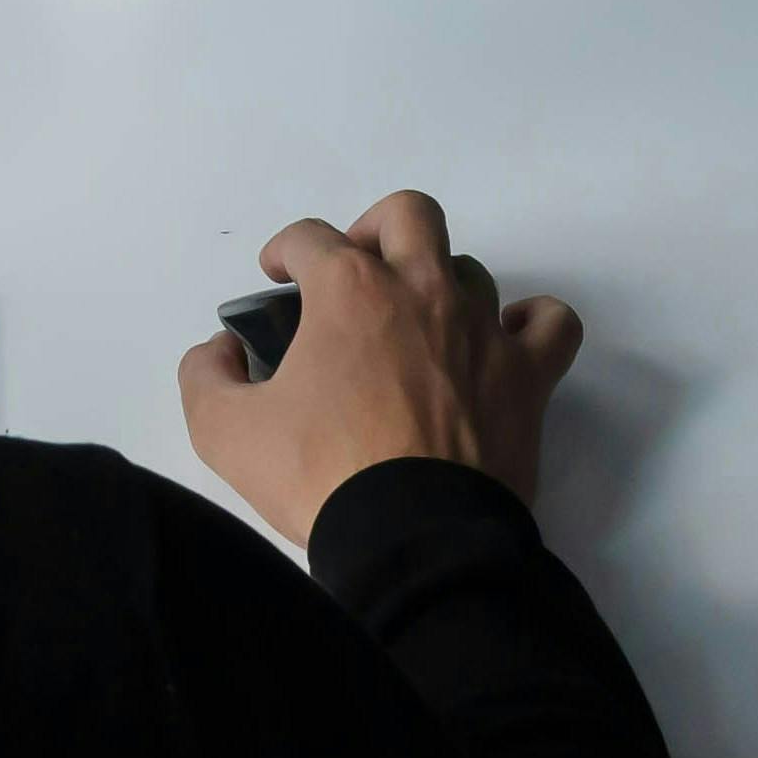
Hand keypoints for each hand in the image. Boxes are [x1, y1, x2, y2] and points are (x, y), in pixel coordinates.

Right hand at [176, 189, 578, 542]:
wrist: (413, 541)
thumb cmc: (320, 476)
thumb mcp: (224, 431)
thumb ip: (206, 375)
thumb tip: (222, 350)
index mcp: (349, 291)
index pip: (309, 237)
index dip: (283, 251)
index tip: (276, 279)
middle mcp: (422, 291)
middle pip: (408, 215)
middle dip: (374, 230)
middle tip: (354, 275)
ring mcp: (483, 331)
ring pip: (471, 270)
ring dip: (440, 285)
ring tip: (417, 326)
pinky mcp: (528, 379)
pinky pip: (552, 324)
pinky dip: (530, 324)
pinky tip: (504, 344)